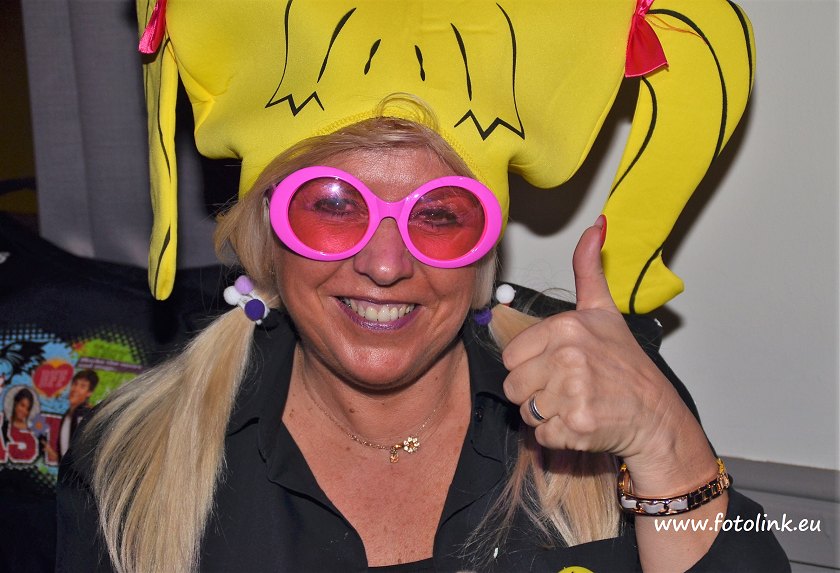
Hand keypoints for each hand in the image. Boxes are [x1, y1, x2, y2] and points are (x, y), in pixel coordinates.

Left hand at [501, 216, 689, 463]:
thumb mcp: (604, 311)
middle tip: (567, 389)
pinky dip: (557, 436)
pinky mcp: (577, 425)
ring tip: (575, 404)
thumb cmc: (625, 364)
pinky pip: (541, 435)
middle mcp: (568, 357)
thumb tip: (595, 226)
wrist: (655, 413)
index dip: (530, 365)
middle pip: (513, 386)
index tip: (556, 366)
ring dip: (545, 414)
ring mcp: (573, 393)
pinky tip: (581, 423)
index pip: (511, 356)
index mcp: (566, 327)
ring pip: (525, 411)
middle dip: (534, 392)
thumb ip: (588, 269)